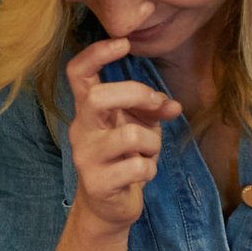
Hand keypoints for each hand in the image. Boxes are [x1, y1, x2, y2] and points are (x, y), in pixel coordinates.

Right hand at [64, 37, 181, 233]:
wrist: (108, 207)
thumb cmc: (123, 158)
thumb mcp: (142, 127)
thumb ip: (154, 109)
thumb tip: (173, 104)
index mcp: (88, 110)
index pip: (78, 73)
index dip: (97, 53)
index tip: (123, 43)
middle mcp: (81, 129)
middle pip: (98, 98)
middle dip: (136, 95)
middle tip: (155, 104)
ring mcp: (85, 157)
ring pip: (129, 136)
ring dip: (152, 144)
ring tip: (148, 154)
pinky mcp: (97, 183)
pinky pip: (137, 168)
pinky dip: (148, 170)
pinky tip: (141, 175)